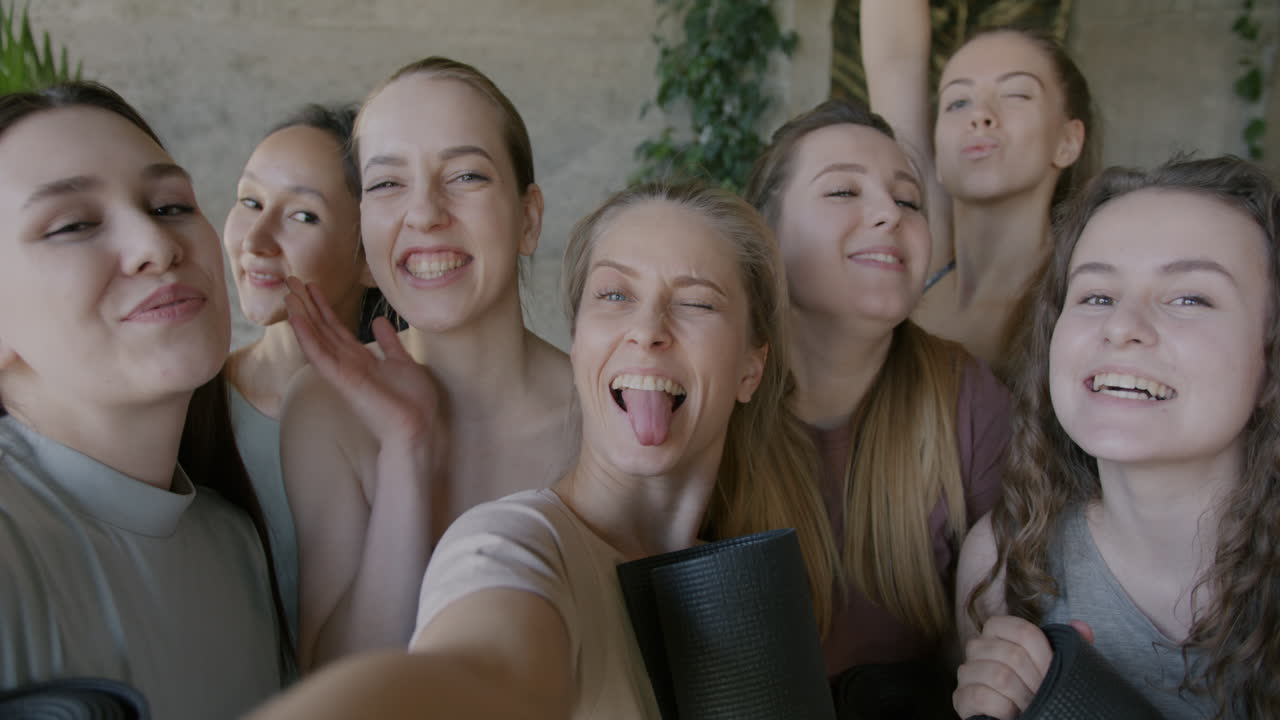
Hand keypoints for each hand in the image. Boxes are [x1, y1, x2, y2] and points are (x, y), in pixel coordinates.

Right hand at [285, 277, 442, 448]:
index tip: (312, 287)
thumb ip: (390, 344)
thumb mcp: (404, 363)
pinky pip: (320, 355)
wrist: (417, 427)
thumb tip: (379, 321)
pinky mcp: (341, 379)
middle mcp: (348, 363)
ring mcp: (342, 371)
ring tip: (288, 292)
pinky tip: (295, 317)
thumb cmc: (413, 402)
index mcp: (362, 360)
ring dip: (302, 315)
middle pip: (323, 329)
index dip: (324, 308)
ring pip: (317, 338)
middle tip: (291, 279)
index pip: (337, 329)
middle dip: (308, 304)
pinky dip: (307, 336)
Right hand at [953, 617, 1093, 719]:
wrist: (1016, 717)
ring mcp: (966, 671)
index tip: (1051, 674)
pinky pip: (981, 696)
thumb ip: (1068, 646)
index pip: (1022, 630)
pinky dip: (1004, 708)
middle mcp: (977, 647)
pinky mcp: (960, 696)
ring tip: (1030, 706)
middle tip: (1043, 696)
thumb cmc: (1035, 689)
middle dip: (1034, 681)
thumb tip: (1081, 627)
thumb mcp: (1053, 666)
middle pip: (1012, 654)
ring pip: (998, 675)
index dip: (1043, 655)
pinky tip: (1012, 714)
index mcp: (998, 632)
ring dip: (1021, 697)